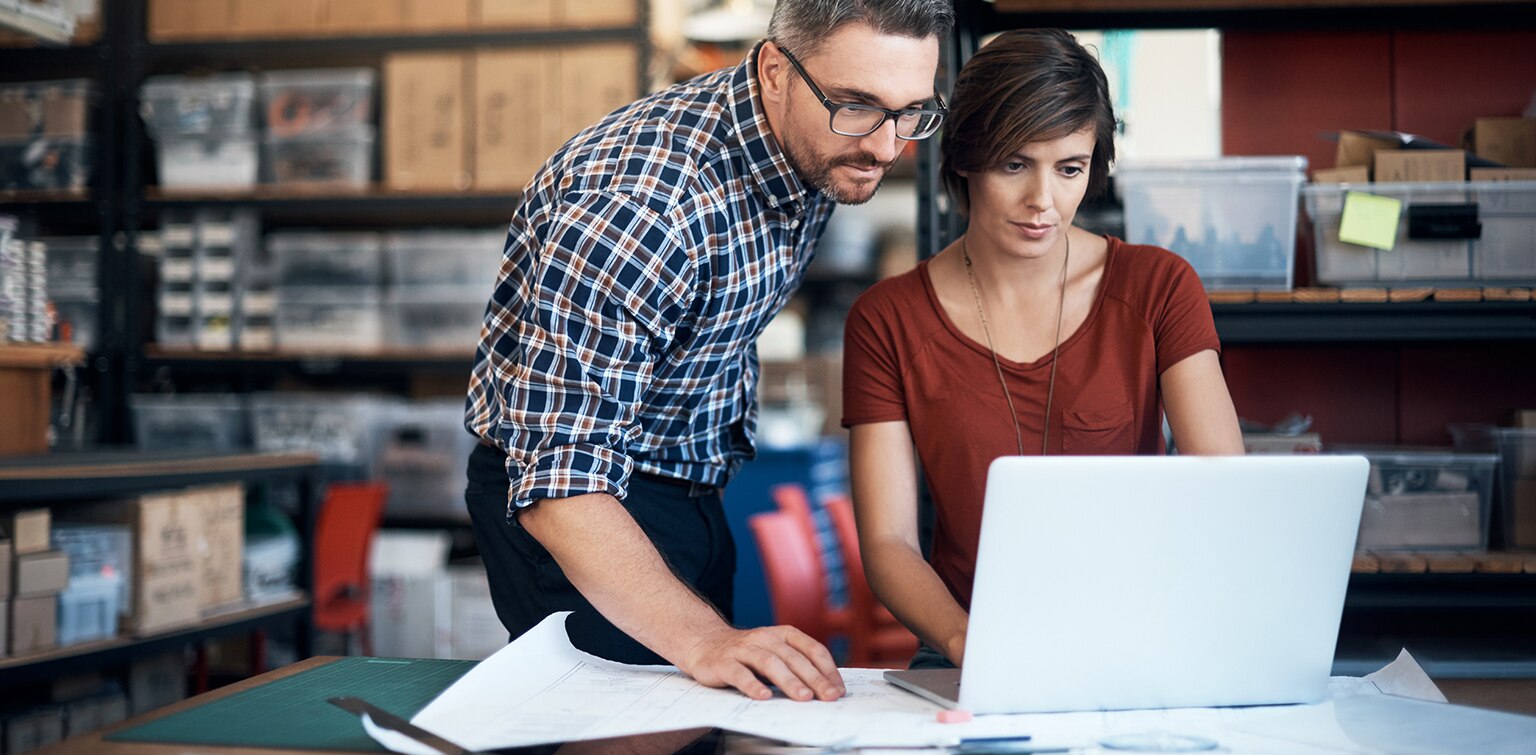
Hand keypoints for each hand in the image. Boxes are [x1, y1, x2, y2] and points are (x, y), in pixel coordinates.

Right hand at [680, 625, 844, 701]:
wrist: (704, 643)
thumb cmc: (746, 653)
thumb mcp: (775, 652)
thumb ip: (797, 664)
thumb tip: (827, 686)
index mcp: (782, 634)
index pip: (811, 649)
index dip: (828, 669)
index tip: (838, 689)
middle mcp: (764, 638)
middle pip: (794, 658)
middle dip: (815, 678)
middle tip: (829, 696)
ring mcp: (743, 649)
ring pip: (770, 663)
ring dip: (789, 681)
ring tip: (803, 697)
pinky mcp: (723, 662)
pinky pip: (739, 674)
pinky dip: (752, 685)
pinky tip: (763, 696)